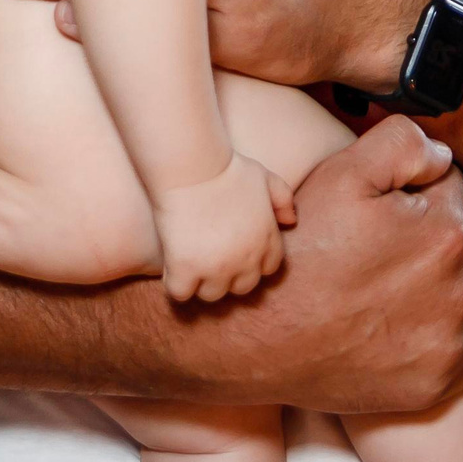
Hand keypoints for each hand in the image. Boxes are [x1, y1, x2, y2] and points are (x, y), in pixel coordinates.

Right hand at [153, 155, 295, 302]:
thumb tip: (291, 221)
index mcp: (266, 239)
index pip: (268, 269)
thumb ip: (283, 198)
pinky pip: (180, 293)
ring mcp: (216, 267)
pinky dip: (175, 284)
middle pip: (242, 288)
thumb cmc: (227, 168)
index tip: (235, 253)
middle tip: (211, 260)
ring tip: (190, 263)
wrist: (193, 166)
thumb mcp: (265, 177)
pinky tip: (171, 266)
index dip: (251, 263)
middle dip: (229, 276)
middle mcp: (246, 259)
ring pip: (212, 295)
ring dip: (202, 283)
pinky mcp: (185, 269)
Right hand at [172, 119, 462, 412]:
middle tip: (377, 248)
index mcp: (445, 233)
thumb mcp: (341, 174)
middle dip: (432, 232)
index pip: (451, 186)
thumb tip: (442, 155)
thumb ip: (404, 144)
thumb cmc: (299, 254)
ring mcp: (453, 343)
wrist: (260, 341)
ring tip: (383, 286)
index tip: (379, 211)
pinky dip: (445, 329)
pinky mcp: (442, 382)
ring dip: (441, 280)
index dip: (413, 189)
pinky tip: (401, 321)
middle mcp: (460, 290)